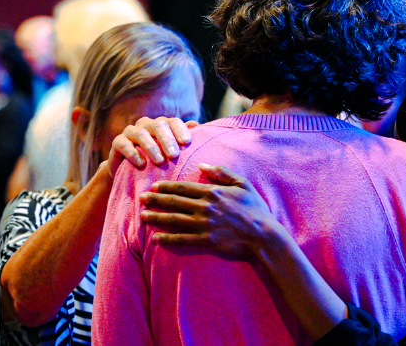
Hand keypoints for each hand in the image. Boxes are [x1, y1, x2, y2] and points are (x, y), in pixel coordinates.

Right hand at [107, 117, 198, 179]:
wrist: (128, 171)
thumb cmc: (155, 161)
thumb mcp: (170, 152)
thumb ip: (181, 139)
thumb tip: (197, 125)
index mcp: (162, 125)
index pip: (173, 122)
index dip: (180, 130)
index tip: (187, 143)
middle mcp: (146, 125)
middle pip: (158, 125)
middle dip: (167, 140)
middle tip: (174, 155)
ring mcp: (131, 132)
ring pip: (141, 134)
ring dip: (152, 148)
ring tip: (160, 162)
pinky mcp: (117, 142)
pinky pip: (124, 144)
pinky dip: (133, 154)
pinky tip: (141, 164)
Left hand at [139, 164, 276, 255]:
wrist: (264, 236)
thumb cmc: (255, 209)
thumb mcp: (243, 184)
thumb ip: (222, 172)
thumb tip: (202, 164)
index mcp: (213, 192)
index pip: (183, 187)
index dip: (166, 186)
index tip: (154, 185)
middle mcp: (205, 207)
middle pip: (174, 202)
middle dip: (155, 199)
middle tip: (141, 198)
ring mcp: (204, 225)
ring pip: (174, 219)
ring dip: (157, 217)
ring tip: (143, 216)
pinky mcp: (206, 241)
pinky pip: (182, 240)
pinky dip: (168, 239)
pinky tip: (156, 238)